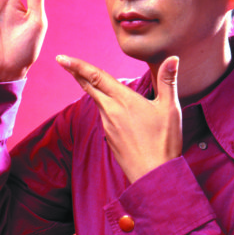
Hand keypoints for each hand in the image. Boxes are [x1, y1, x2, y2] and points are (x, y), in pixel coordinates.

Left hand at [57, 55, 181, 182]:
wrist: (153, 176)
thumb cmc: (164, 142)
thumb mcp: (170, 108)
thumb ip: (168, 80)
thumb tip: (173, 58)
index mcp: (123, 100)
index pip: (96, 76)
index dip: (77, 65)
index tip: (61, 58)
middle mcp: (111, 111)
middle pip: (89, 87)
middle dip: (76, 72)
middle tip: (63, 61)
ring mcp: (108, 126)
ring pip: (96, 101)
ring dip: (91, 88)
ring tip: (87, 78)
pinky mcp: (110, 138)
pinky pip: (104, 116)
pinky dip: (103, 105)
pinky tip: (111, 107)